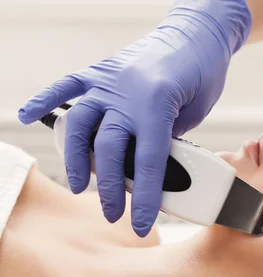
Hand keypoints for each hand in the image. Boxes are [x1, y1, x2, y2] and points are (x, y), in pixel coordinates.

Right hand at [18, 0, 250, 236]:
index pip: (148, 164)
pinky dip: (46, 100)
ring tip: (79, 185)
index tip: (141, 224)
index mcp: (157, 106)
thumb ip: (168, 140)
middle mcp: (127, 94)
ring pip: (80, 124)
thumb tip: (147, 169)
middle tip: (112, 213)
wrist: (196, 34)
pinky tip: (30, 117)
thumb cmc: (202, 74)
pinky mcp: (100, 71)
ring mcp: (109, 81)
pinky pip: (67, 85)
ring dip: (75, 158)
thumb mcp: (194, 114)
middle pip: (109, 151)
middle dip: (110, 188)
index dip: (145, 199)